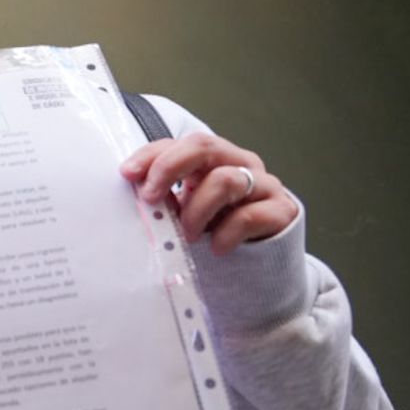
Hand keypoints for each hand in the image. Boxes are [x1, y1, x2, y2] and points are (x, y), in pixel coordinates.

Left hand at [120, 133, 296, 255]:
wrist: (262, 266)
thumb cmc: (218, 232)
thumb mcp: (186, 211)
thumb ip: (167, 199)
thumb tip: (137, 196)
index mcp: (214, 160)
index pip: (180, 143)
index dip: (152, 155)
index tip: (127, 174)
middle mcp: (240, 164)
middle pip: (204, 146)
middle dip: (170, 168)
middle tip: (151, 198)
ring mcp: (264, 185)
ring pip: (225, 180)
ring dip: (197, 210)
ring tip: (189, 235)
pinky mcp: (282, 210)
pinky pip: (248, 215)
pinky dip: (226, 234)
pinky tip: (216, 249)